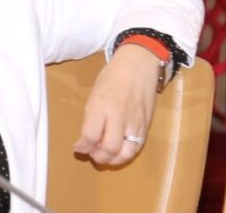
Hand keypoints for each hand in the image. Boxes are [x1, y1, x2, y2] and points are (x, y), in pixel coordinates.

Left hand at [73, 44, 159, 164]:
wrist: (139, 65)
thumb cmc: (111, 76)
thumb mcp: (94, 94)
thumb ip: (91, 117)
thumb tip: (87, 139)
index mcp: (101, 105)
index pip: (90, 135)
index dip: (82, 147)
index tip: (78, 148)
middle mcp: (119, 115)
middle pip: (110, 148)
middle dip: (98, 157)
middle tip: (92, 154)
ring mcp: (135, 121)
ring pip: (126, 152)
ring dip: (113, 160)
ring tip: (106, 157)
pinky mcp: (147, 125)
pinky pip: (138, 147)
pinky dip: (126, 154)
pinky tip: (119, 151)